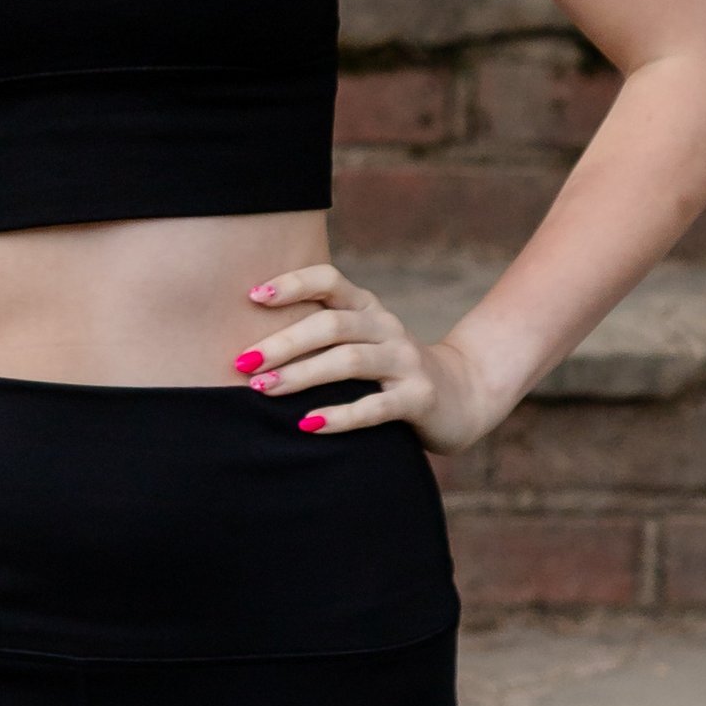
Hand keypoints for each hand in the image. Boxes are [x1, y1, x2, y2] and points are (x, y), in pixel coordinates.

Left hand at [234, 263, 496, 454]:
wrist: (462, 395)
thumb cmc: (388, 368)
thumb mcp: (360, 340)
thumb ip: (320, 332)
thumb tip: (248, 340)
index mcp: (367, 307)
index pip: (329, 280)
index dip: (292, 283)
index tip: (252, 297)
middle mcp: (386, 326)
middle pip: (331, 324)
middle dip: (283, 343)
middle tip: (242, 362)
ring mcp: (406, 361)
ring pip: (349, 361)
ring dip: (302, 375)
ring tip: (262, 390)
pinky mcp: (419, 398)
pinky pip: (375, 407)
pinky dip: (339, 416)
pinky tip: (307, 425)